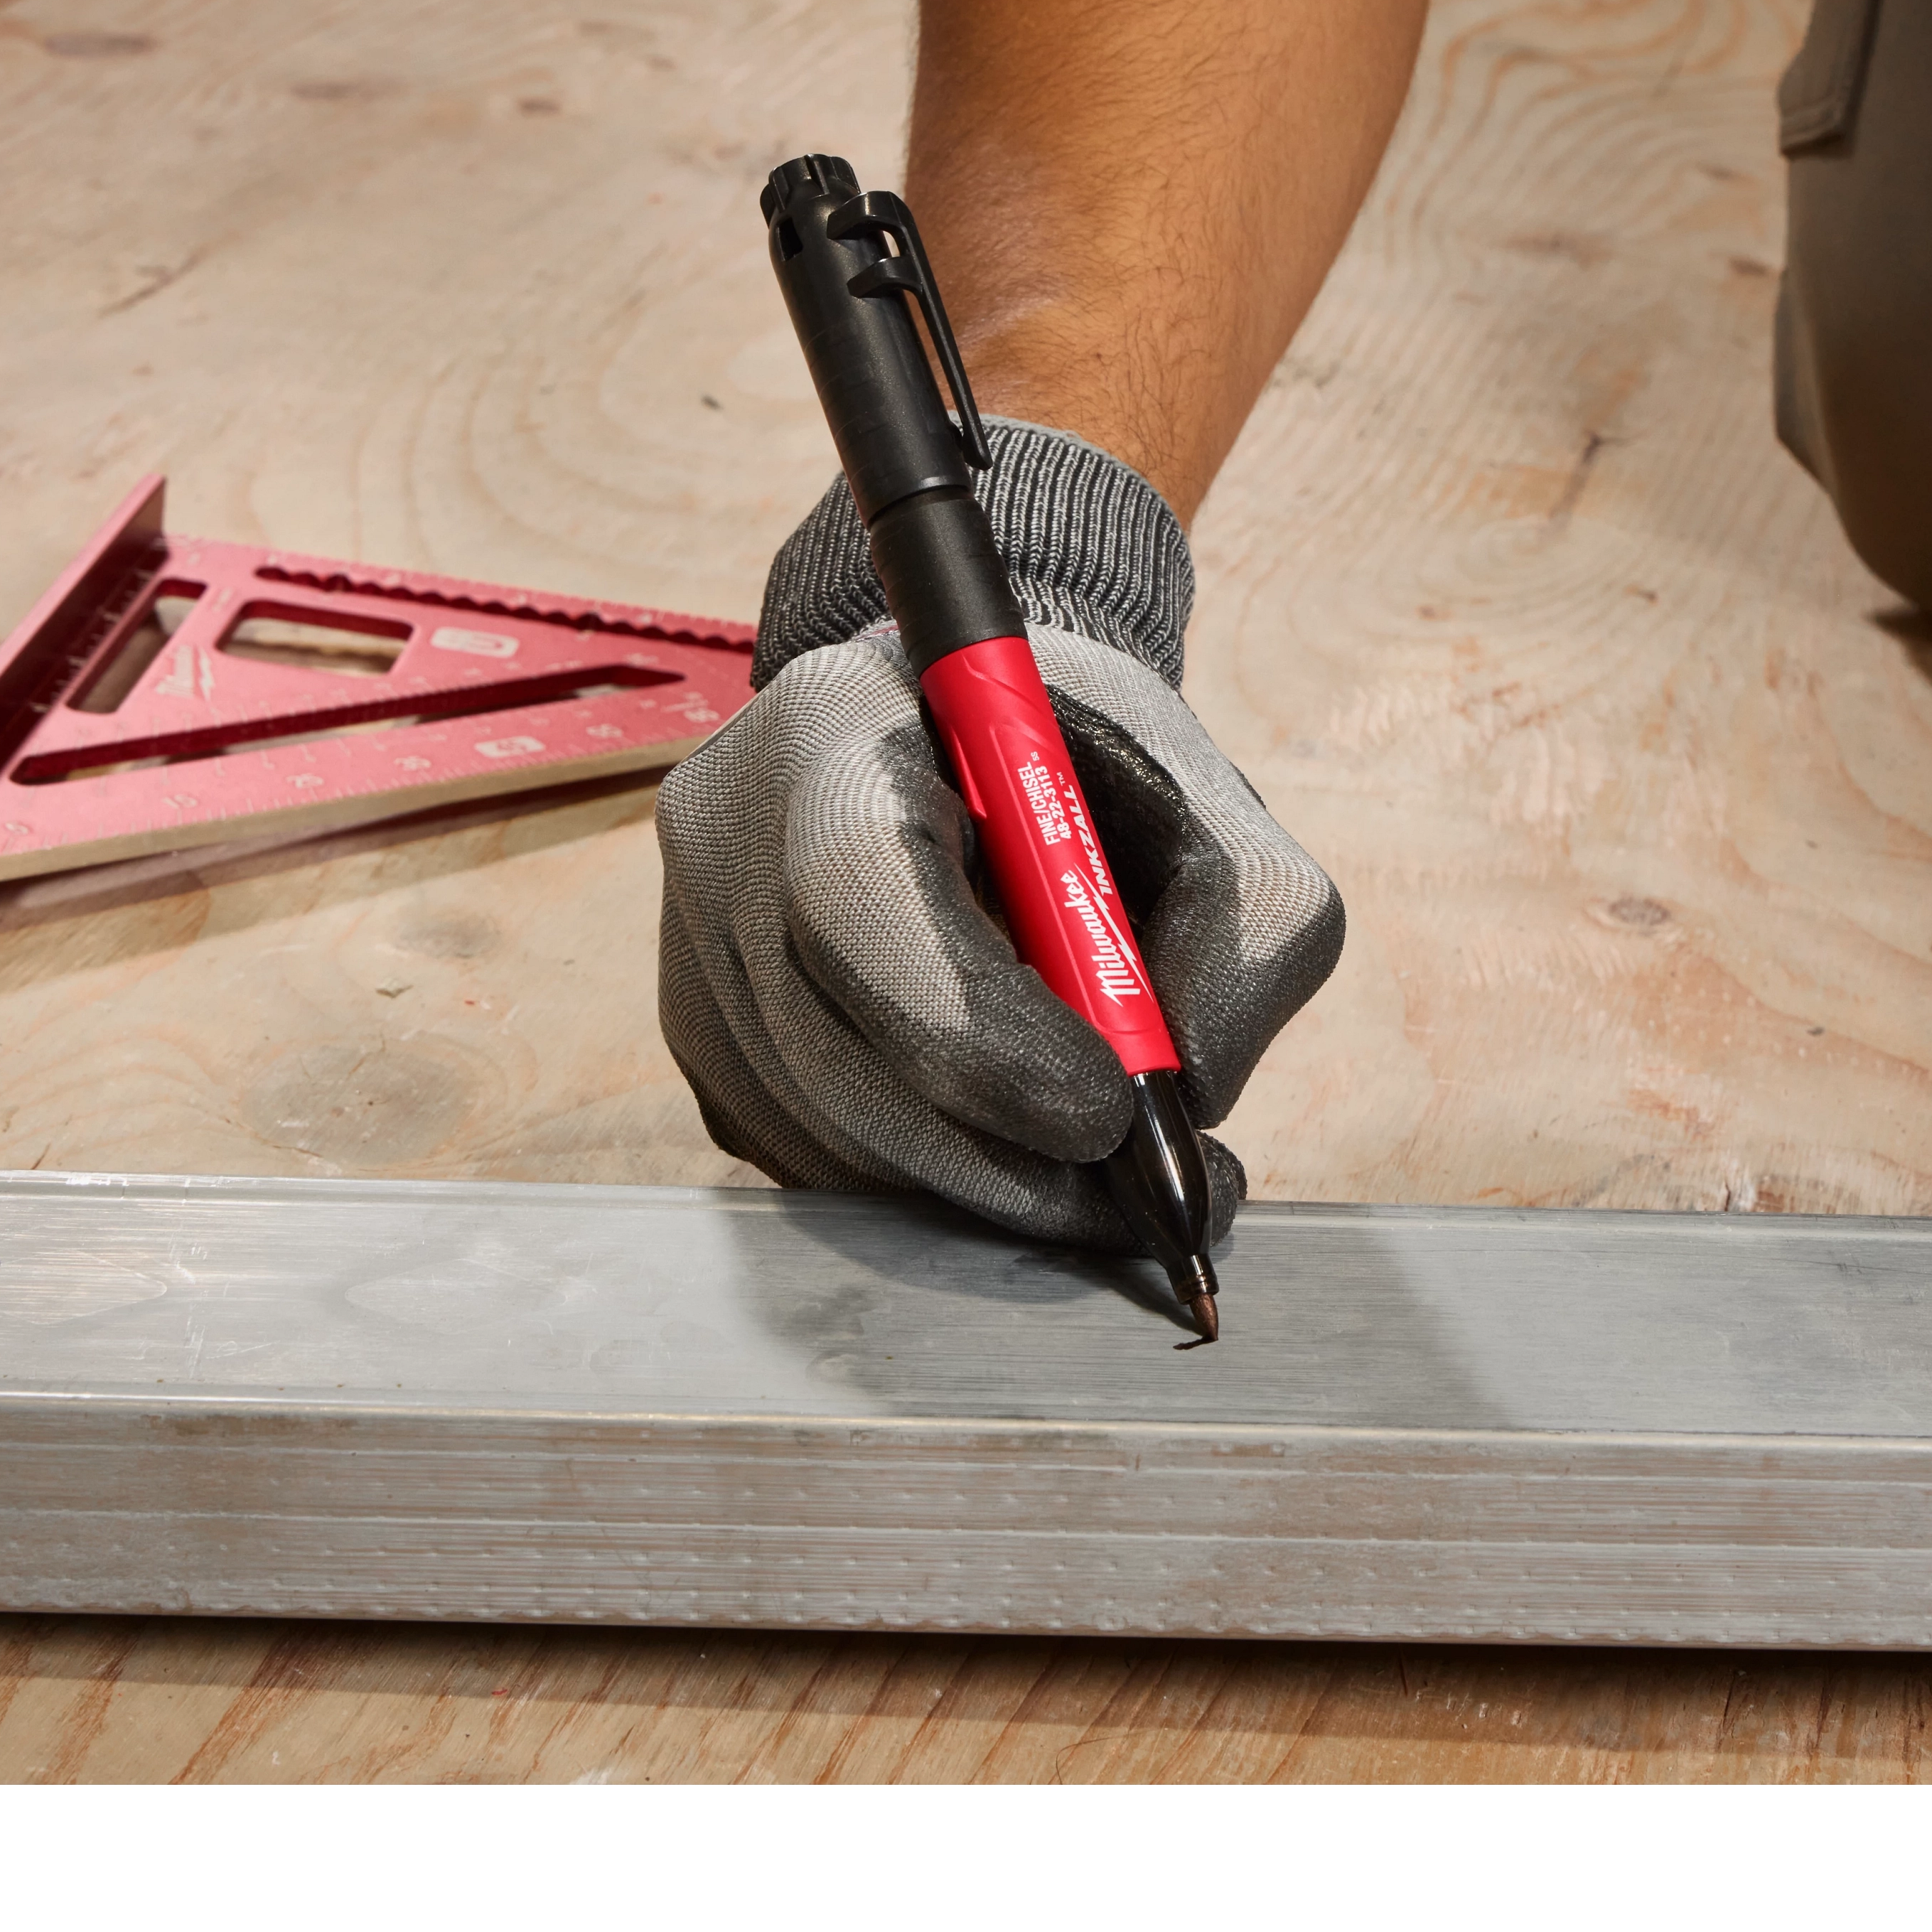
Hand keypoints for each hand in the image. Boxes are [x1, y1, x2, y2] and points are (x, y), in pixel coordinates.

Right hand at [657, 616, 1342, 1248]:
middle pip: (834, 1052)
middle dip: (1004, 1160)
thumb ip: (1236, 939)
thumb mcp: (1206, 808)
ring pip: (828, 1134)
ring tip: (1090, 1165)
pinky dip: (927, 1181)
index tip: (1110, 1110)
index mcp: (839, 725)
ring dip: (978, 1185)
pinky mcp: (702, 1039)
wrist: (962, 737)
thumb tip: (1190, 1098)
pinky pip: (810, 1159)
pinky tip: (1004, 1140)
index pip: (859, 896)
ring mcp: (695, 947)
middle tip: (1135, 1206)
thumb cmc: (1086, 772)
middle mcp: (730, 836)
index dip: (980, 1030)